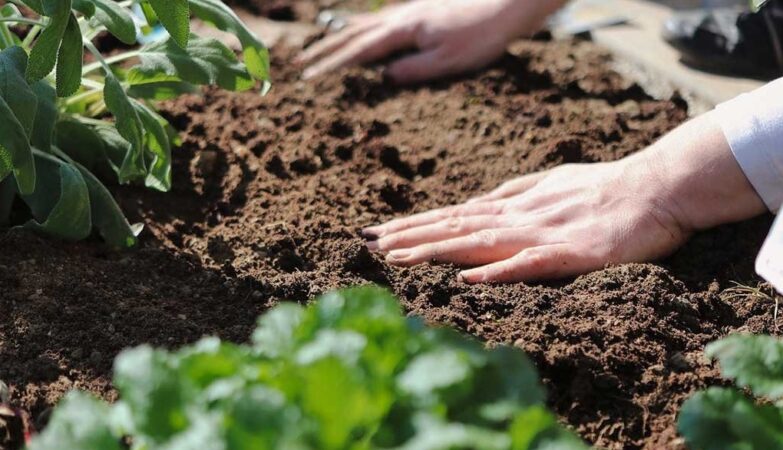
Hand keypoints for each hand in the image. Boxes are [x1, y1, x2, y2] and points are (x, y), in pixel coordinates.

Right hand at [297, 0, 563, 83]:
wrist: (506, 6)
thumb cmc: (481, 37)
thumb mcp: (448, 62)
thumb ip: (413, 70)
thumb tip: (383, 78)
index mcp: (404, 30)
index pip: (360, 51)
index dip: (333, 65)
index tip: (310, 78)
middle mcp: (402, 17)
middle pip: (354, 34)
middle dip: (326, 50)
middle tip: (302, 64)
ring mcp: (410, 11)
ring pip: (365, 24)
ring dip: (340, 37)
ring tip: (321, 49)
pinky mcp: (420, 11)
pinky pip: (381, 20)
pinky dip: (362, 27)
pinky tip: (362, 32)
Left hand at [363, 114, 766, 282]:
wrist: (658, 187)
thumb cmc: (606, 187)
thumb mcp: (550, 184)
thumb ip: (513, 194)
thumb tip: (477, 203)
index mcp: (514, 206)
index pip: (453, 216)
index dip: (414, 224)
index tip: (377, 233)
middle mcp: (519, 217)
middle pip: (455, 227)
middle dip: (409, 236)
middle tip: (367, 244)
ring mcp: (543, 234)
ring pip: (480, 242)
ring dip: (437, 250)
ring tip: (397, 258)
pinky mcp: (573, 254)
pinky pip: (531, 263)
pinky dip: (498, 271)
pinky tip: (469, 278)